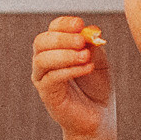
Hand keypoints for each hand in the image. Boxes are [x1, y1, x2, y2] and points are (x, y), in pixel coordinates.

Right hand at [34, 16, 112, 139]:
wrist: (99, 115)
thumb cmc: (96, 87)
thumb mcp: (98, 60)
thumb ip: (92, 46)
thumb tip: (88, 32)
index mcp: (56, 49)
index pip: (52, 29)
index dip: (64, 24)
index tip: (80, 24)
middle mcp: (44, 61)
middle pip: (41, 41)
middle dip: (62, 38)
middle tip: (81, 41)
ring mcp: (42, 78)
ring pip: (42, 59)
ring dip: (65, 55)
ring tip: (85, 57)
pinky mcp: (46, 94)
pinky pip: (51, 78)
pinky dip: (69, 70)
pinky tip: (87, 68)